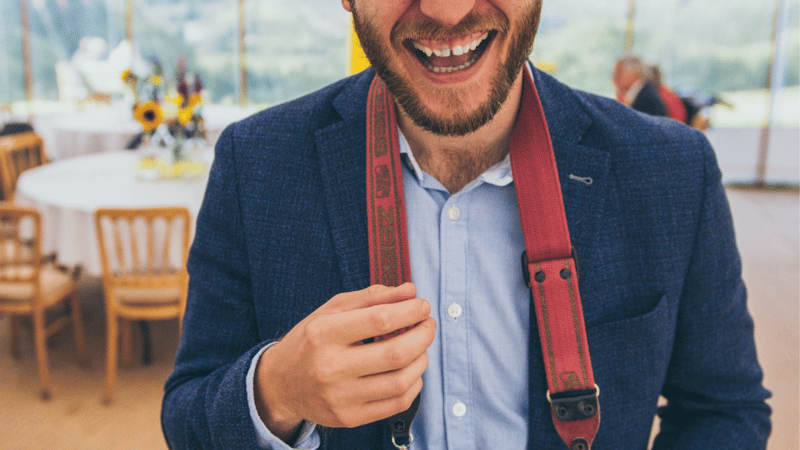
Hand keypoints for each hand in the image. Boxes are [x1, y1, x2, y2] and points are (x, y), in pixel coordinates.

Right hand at [254, 283, 435, 441]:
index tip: (422, 305)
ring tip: (420, 347)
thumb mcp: (331, 310)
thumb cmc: (310, 341)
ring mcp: (340, 397)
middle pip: (395, 353)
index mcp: (323, 333)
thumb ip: (371, 297)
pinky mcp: (349, 418)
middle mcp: (329, 367)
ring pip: (401, 381)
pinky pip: (397, 403)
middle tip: (428, 325)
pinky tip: (411, 371)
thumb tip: (410, 291)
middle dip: (423, 335)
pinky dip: (414, 384)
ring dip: (422, 359)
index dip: (410, 311)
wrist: (280, 384)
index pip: (380, 320)